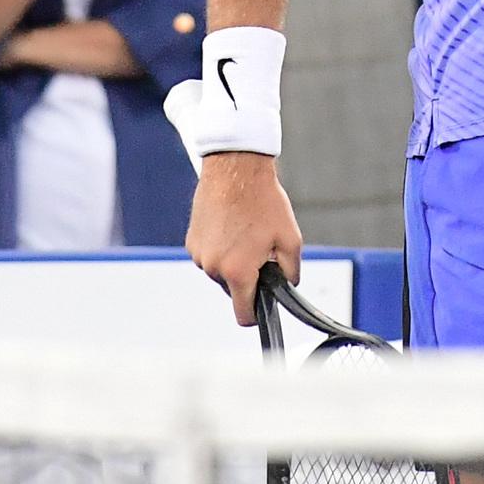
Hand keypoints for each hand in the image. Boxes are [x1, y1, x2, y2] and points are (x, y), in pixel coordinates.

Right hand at [185, 152, 301, 323]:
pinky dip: (220, 248)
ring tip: (246, 233)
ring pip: (220, 272)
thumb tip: (287, 286)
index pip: (243, 314)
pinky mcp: (191, 241)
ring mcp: (199, 255)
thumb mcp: (291, 239)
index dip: (256, 315)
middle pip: (233, 290)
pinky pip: (209, 256)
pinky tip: (232, 226)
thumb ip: (291, 272)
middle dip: (247, 278)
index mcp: (238, 272)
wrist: (236, 169)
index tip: (262, 307)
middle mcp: (214, 268)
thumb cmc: (264, 202)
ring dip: (233, 262)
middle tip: (261, 251)